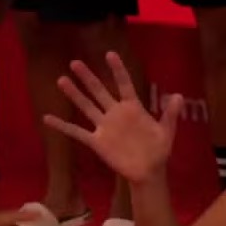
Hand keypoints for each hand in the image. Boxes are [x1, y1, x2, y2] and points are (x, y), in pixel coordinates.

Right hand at [44, 52, 183, 183]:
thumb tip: (178, 95)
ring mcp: (105, 127)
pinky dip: (62, 126)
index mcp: (133, 108)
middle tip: (75, 62)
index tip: (109, 54)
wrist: (149, 171)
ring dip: (74, 94)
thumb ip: (170, 113)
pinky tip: (47, 118)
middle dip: (88, 77)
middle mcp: (116, 114)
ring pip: (87, 107)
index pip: (124, 84)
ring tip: (61, 80)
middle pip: (100, 91)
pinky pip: (77, 132)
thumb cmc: (158, 150)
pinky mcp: (97, 142)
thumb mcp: (166, 131)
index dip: (118, 70)